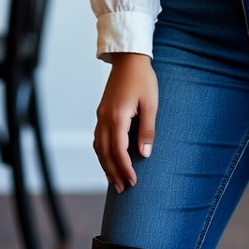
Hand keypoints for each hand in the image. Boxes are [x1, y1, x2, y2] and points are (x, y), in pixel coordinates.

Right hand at [92, 53, 157, 192]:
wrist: (129, 59)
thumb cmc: (143, 79)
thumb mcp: (151, 103)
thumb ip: (147, 129)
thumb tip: (144, 154)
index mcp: (117, 117)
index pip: (118, 151)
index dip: (125, 169)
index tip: (133, 181)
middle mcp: (104, 118)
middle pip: (105, 153)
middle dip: (113, 173)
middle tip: (122, 189)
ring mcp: (101, 115)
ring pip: (99, 147)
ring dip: (105, 166)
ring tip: (114, 181)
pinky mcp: (102, 112)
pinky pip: (98, 138)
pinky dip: (102, 153)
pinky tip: (108, 159)